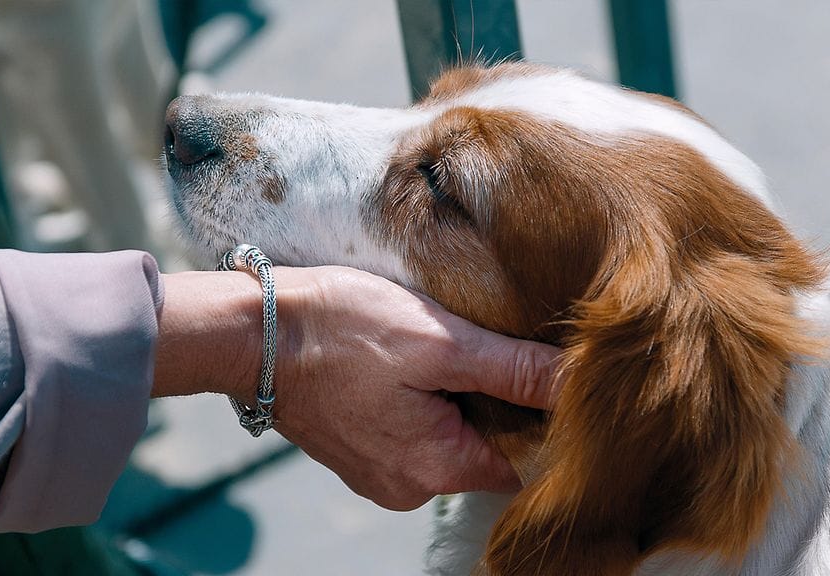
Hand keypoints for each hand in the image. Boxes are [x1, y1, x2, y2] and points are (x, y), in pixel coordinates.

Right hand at [154, 266, 559, 510]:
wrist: (253, 332)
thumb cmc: (344, 330)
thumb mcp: (440, 342)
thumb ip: (512, 370)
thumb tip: (576, 384)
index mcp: (437, 468)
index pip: (521, 459)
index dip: (534, 413)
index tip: (529, 368)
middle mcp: (409, 488)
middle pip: (484, 451)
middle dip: (491, 402)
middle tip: (481, 346)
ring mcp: (379, 475)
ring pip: (447, 440)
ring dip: (454, 399)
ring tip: (438, 351)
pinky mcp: (358, 454)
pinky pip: (412, 435)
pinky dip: (420, 404)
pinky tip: (407, 365)